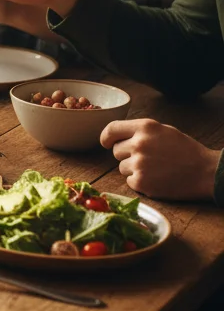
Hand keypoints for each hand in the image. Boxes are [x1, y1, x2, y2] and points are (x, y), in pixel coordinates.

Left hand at [101, 119, 220, 200]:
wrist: (205, 172)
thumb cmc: (185, 150)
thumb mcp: (163, 130)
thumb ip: (139, 131)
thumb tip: (115, 137)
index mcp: (144, 127)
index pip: (111, 129)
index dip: (106, 137)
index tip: (105, 143)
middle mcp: (138, 144)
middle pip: (116, 150)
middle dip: (127, 155)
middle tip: (147, 159)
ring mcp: (139, 164)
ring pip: (121, 167)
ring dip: (133, 169)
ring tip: (154, 169)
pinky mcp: (141, 183)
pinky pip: (129, 181)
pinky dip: (139, 182)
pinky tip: (156, 179)